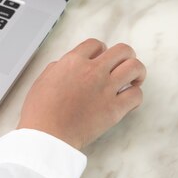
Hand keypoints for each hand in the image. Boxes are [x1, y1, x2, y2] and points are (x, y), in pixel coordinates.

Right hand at [17, 38, 145, 149]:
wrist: (47, 134)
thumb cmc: (41, 110)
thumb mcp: (43, 79)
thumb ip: (60, 67)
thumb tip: (68, 66)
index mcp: (73, 61)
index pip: (95, 44)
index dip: (100, 49)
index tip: (101, 57)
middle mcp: (92, 70)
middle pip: (122, 50)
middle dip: (125, 56)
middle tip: (122, 64)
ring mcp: (106, 89)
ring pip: (135, 67)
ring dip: (136, 72)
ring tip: (132, 79)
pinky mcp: (115, 109)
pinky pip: (137, 95)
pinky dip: (135, 95)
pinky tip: (128, 98)